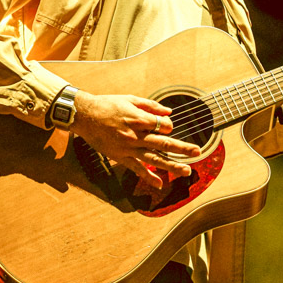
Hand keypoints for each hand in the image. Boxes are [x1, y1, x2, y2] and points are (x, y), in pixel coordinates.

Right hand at [69, 92, 199, 188]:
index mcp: (137, 119)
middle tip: (197, 152)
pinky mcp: (120, 157)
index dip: (168, 125)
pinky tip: (160, 183)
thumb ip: (151, 106)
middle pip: (163, 143)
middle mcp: (135, 135)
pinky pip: (137, 169)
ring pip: (154, 159)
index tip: (167, 124)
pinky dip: (149, 177)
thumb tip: (169, 112)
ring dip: (172, 166)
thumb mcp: (130, 99)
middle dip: (182, 148)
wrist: (84, 116)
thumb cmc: (107, 104)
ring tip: (187, 170)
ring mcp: (128, 148)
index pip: (162, 125)